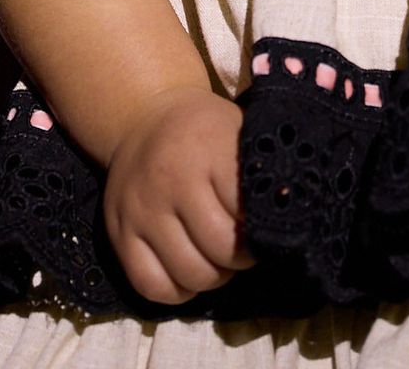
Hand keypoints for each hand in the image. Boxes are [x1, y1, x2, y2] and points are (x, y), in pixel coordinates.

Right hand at [104, 85, 253, 304]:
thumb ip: (262, 171)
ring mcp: (141, 208)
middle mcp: (170, 178)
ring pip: (189, 274)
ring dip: (213, 277)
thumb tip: (289, 217)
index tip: (266, 228)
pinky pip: (150, 286)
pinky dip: (176, 292)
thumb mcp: (238, 132)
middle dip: (241, 258)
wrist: (145, 116)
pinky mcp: (118, 232)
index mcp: (208, 148)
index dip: (264, 231)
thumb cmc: (205, 130)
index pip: (247, 215)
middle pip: (221, 250)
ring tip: (218, 258)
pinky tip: (187, 270)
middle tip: (243, 247)